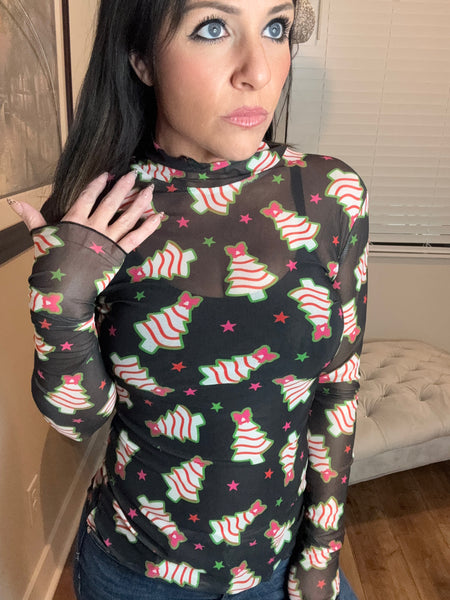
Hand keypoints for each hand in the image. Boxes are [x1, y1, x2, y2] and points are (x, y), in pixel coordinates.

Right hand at [7, 171, 162, 252]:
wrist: (64, 290)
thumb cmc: (51, 264)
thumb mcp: (41, 238)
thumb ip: (33, 218)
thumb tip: (14, 202)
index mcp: (75, 221)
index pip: (88, 196)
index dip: (97, 184)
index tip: (108, 174)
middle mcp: (94, 227)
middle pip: (111, 203)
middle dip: (124, 187)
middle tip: (135, 174)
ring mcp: (108, 240)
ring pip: (127, 217)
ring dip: (140, 203)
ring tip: (150, 190)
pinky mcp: (118, 253)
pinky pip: (136, 237)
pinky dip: (148, 227)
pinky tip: (158, 216)